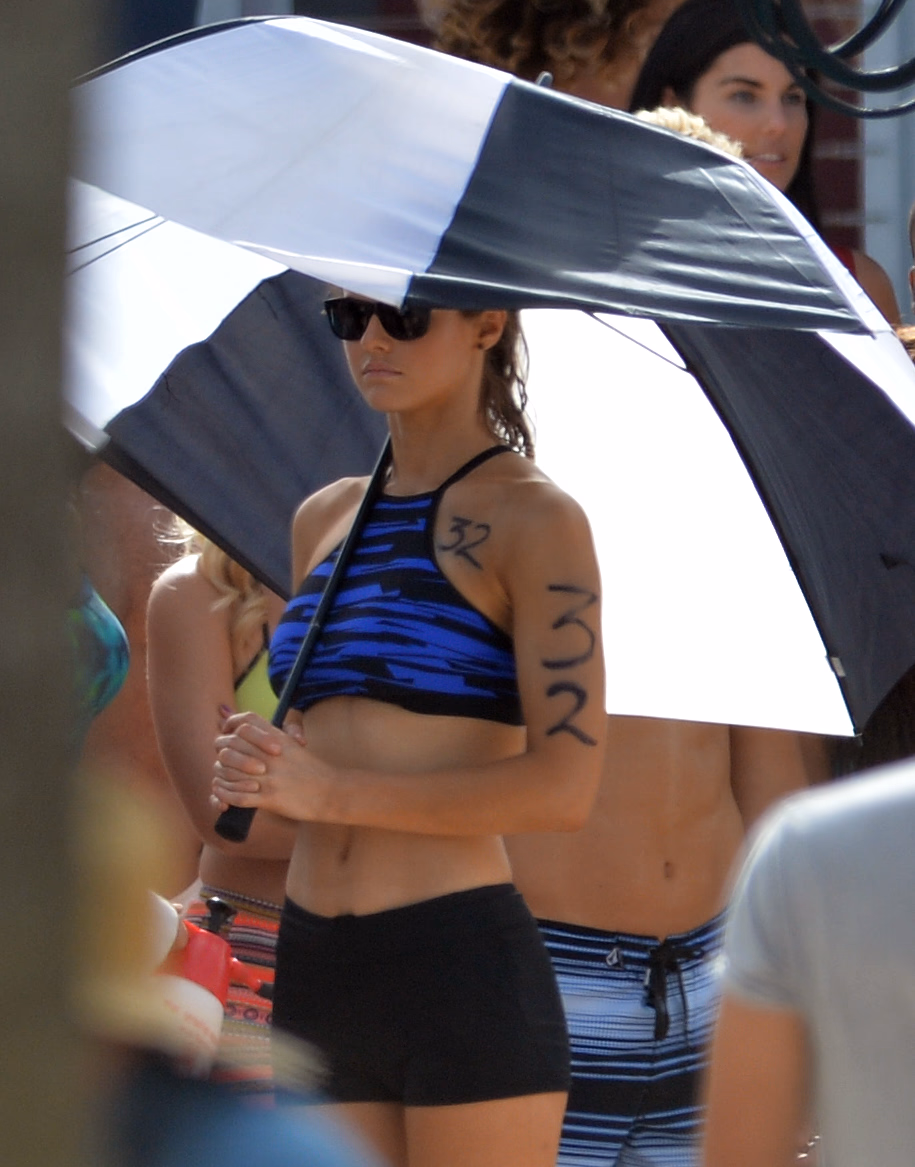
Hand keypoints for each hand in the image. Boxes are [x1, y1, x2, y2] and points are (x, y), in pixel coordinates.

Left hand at [211, 711, 332, 822]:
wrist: (330, 792)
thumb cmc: (312, 770)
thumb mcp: (294, 745)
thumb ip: (273, 735)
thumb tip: (249, 728)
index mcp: (277, 738)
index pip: (245, 722)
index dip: (230, 725)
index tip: (226, 732)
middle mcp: (270, 755)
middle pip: (230, 746)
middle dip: (222, 755)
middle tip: (222, 762)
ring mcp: (269, 777)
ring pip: (228, 772)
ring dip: (220, 777)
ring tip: (220, 780)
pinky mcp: (269, 798)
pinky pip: (237, 797)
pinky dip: (225, 796)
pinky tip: (222, 797)